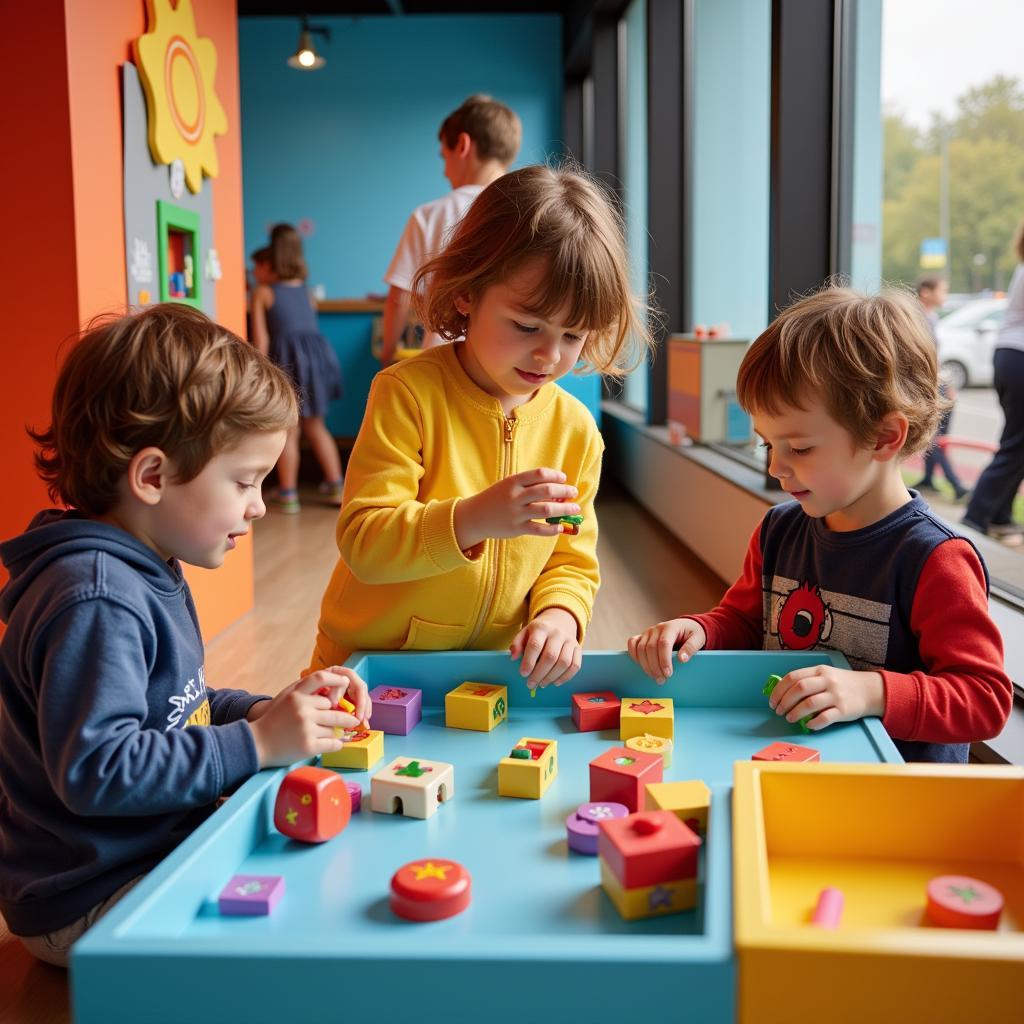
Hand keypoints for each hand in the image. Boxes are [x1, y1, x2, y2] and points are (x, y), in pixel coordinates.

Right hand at [247, 667, 369, 767]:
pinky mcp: (309, 746)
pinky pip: (333, 743)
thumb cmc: (273, 720)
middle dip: (341, 717)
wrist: (257, 744)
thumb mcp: (285, 698)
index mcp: (296, 695)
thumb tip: (332, 692)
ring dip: (336, 732)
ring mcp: (306, 728)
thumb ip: (305, 692)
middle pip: (333, 710)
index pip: (320, 678)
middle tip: (350, 720)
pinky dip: (337, 744)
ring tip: (335, 734)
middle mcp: (302, 709)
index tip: (346, 683)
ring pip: (334, 728)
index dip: (336, 679)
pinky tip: (334, 744)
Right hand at [454, 468, 580, 550]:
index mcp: (513, 481)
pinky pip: (540, 529)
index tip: (564, 479)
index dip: (555, 476)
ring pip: (547, 509)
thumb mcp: (509, 486)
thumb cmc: (497, 498)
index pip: (540, 474)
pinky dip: (553, 528)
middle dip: (565, 491)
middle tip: (573, 492)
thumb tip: (558, 491)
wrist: (475, 516)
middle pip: (547, 490)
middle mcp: (515, 496)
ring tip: (574, 508)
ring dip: (564, 509)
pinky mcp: (517, 528)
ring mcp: (516, 513)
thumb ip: (529, 486)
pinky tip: (560, 527)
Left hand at [509, 608, 581, 687]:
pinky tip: (555, 682)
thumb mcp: (525, 632)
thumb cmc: (539, 631)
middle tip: (531, 684)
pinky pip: (575, 665)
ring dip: (552, 677)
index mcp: (541, 628)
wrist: (560, 620)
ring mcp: (570, 641)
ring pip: (564, 662)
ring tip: (542, 684)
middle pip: (550, 656)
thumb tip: (513, 657)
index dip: (529, 662)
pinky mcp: (578, 648)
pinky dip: (566, 677)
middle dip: (539, 674)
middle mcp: (557, 633)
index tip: (523, 674)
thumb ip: (517, 644)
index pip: (535, 645)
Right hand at [627, 618, 706, 682]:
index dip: (664, 660)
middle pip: (650, 648)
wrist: (686, 626)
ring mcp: (648, 632)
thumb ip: (691, 647)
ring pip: (640, 648)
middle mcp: (656, 628)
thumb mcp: (698, 638)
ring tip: (655, 677)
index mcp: (670, 627)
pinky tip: (642, 666)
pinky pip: (632, 644)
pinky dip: (634, 655)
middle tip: (662, 680)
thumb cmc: (692, 633)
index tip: (668, 674)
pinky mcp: (642, 636)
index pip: (664, 643)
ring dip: (646, 665)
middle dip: (655, 666)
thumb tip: (682, 659)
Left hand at [767, 665, 884, 730]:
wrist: (870, 690)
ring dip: (795, 713)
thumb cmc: (842, 684)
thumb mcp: (825, 675)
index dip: (779, 690)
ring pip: (810, 704)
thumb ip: (807, 680)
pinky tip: (808, 725)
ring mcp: (836, 695)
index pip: (793, 677)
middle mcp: (827, 681)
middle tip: (778, 711)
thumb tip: (782, 693)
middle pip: (799, 689)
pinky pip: (825, 718)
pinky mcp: (844, 710)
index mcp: (819, 671)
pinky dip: (813, 723)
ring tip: (790, 718)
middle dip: (784, 701)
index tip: (772, 701)